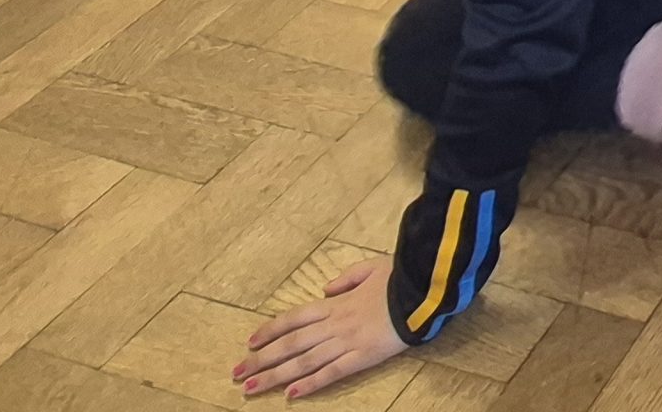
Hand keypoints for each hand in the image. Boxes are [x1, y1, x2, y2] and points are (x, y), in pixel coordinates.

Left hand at [233, 257, 407, 399]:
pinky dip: (310, 384)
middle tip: (236, 373)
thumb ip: (346, 279)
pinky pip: (331, 373)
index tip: (249, 344)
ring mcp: (347, 342)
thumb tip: (325, 290)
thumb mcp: (371, 267)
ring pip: (303, 362)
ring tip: (251, 389)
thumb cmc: (401, 276)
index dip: (270, 331)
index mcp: (336, 303)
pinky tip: (291, 395)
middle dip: (261, 359)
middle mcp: (334, 324)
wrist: (425, 290)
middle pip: (290, 344)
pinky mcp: (363, 357)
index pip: (294, 318)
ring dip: (274, 376)